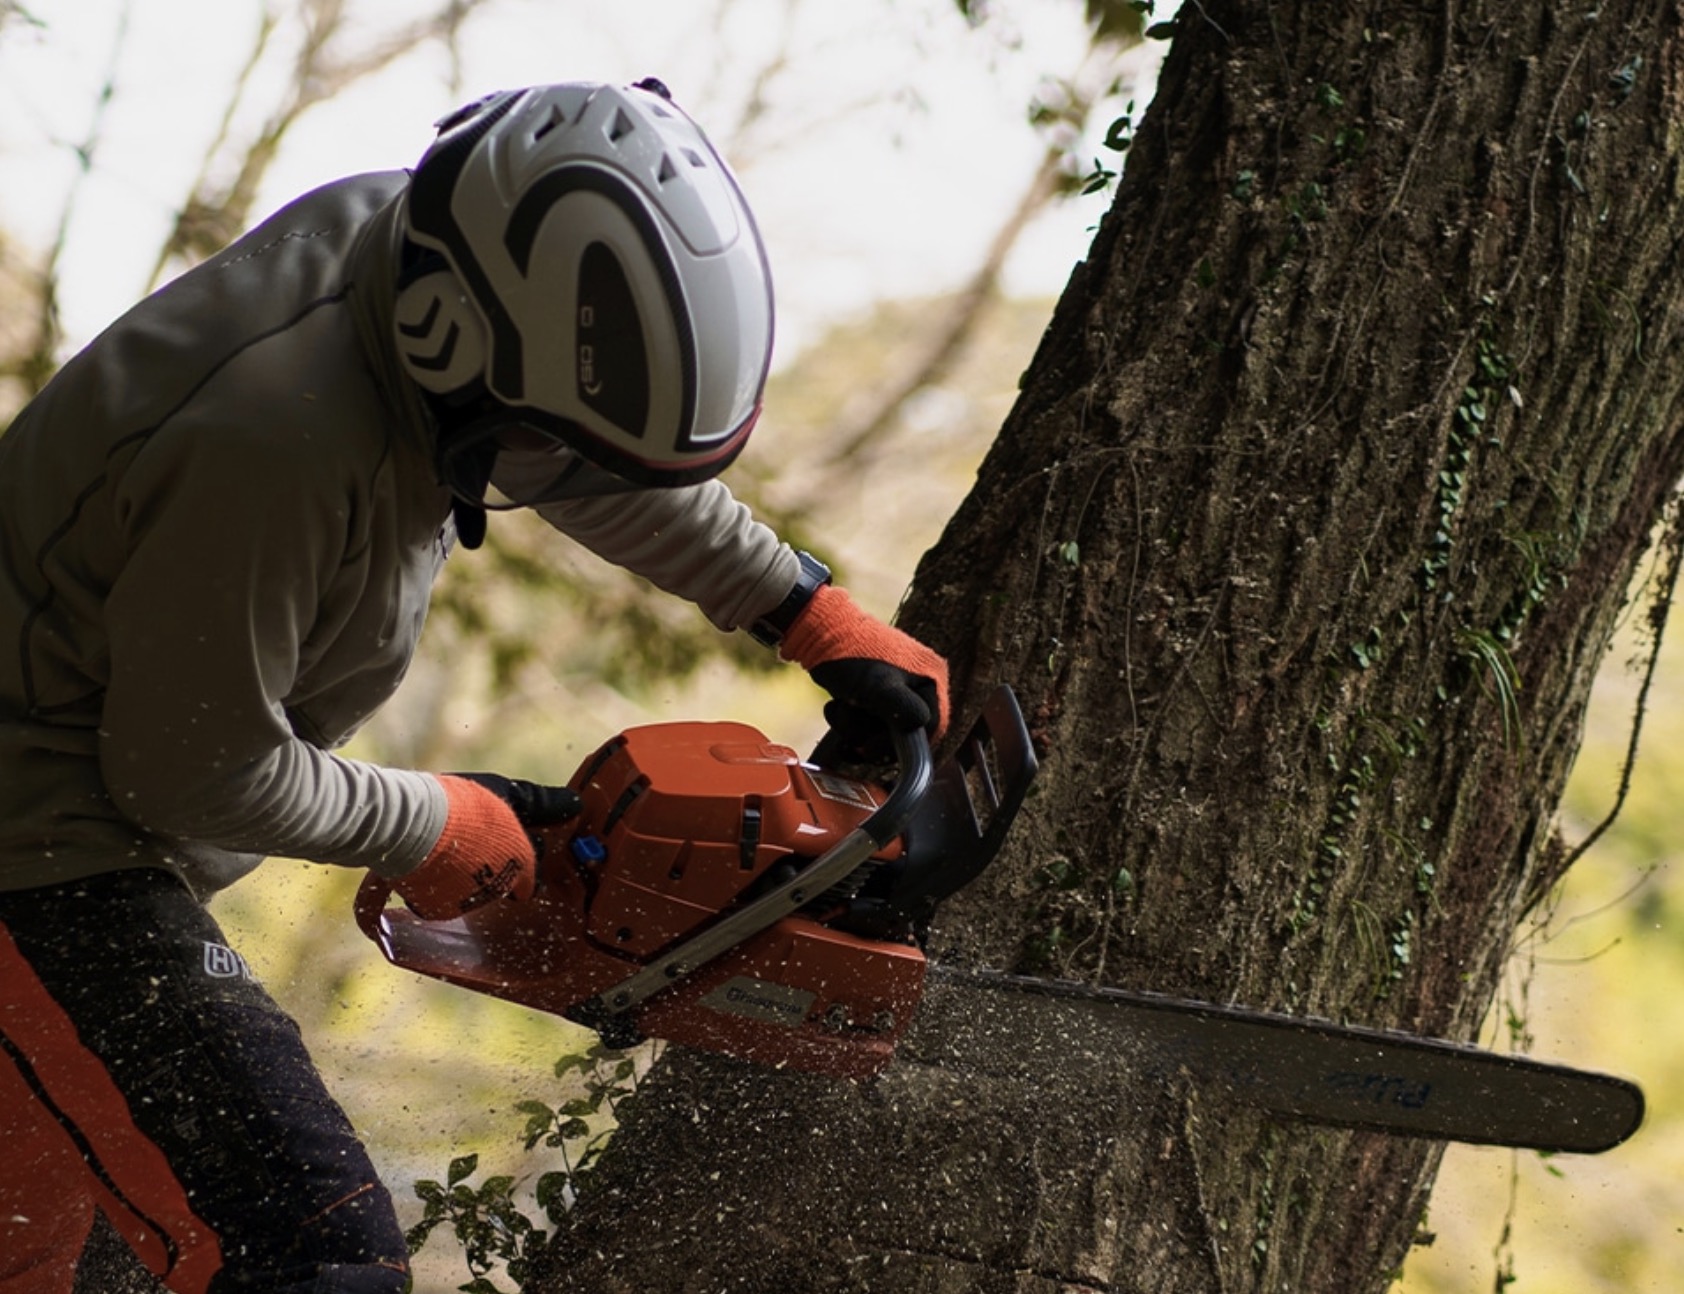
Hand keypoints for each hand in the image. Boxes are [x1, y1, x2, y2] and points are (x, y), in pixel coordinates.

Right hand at [394, 773, 580, 919]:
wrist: (411, 825)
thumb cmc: (465, 804)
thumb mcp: (510, 794)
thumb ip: (544, 804)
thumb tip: (576, 804)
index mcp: (522, 863)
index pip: (532, 876)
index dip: (521, 855)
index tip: (509, 839)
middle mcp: (499, 889)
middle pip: (504, 883)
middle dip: (497, 867)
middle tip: (480, 842)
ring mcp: (466, 902)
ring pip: (475, 891)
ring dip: (469, 875)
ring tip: (452, 846)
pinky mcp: (436, 909)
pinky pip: (445, 899)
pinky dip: (442, 885)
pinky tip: (434, 862)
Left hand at [778, 584, 949, 759]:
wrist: (817, 632)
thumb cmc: (850, 655)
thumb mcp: (879, 686)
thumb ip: (904, 712)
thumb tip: (918, 732)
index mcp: (931, 679)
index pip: (929, 727)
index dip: (900, 744)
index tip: (869, 747)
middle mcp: (919, 685)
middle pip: (904, 733)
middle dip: (871, 735)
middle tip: (849, 723)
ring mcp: (897, 690)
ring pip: (882, 731)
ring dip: (855, 728)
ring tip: (839, 708)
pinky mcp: (876, 694)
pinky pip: (869, 723)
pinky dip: (850, 722)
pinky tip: (836, 709)